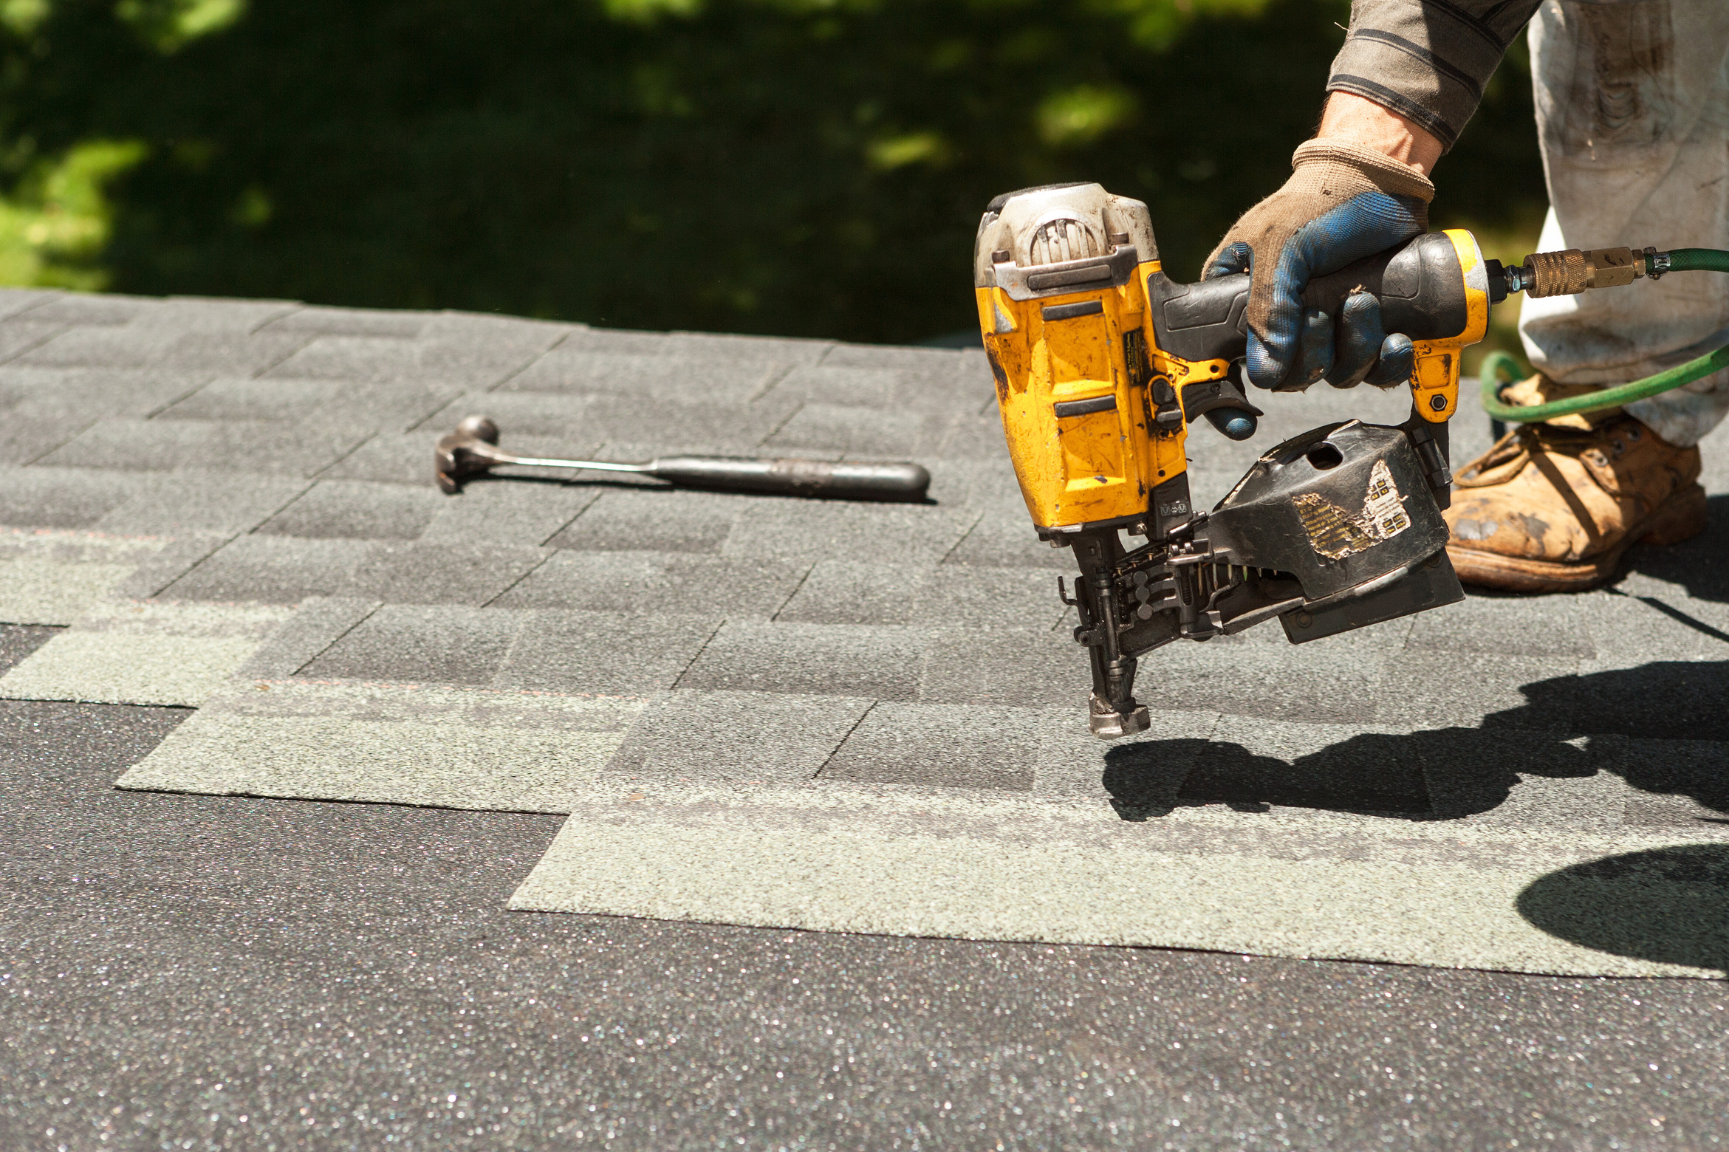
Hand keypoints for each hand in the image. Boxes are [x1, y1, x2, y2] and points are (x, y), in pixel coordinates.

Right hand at [1206, 117, 1437, 391]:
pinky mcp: (1367, 328)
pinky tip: (1396, 340)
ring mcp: (1326, 327)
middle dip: (1312, 356)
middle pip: (1287, 378)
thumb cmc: (1320, 200)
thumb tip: (1265, 372)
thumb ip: (1268, 305)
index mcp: (1239, 301)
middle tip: (1322, 314)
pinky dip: (1387, 363)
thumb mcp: (1282, 245)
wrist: (1383, 179)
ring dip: (1354, 350)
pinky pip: (1374, 372)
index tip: (1239, 419)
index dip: (1224, 399)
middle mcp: (1280, 322)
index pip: (1219, 362)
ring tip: (1364, 304)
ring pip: (1333, 376)